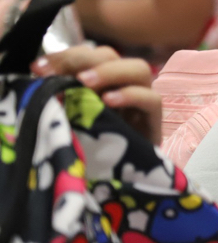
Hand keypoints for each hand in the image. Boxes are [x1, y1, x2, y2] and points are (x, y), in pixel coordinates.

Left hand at [33, 44, 161, 145]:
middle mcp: (121, 87)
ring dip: (109, 71)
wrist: (117, 187)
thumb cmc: (89, 155)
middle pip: (110, 55)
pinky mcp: (155, 123)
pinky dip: (131, 95)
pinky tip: (110, 101)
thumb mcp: (69, 123)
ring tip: (85, 82)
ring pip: (138, 69)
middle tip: (59, 73)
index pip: (86, 55)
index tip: (38, 68)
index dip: (64, 56)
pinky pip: (152, 100)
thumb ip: (60, 102)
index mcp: (99, 84)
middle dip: (83, 59)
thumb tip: (37, 82)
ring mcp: (141, 103)